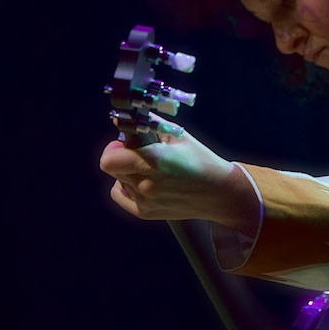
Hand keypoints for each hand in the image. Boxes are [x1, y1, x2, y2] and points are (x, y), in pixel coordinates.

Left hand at [99, 118, 258, 235]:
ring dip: (128, 171)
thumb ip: (150, 124)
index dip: (113, 148)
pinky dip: (126, 187)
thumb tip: (126, 117)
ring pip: (120, 180)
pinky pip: (121, 196)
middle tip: (141, 152)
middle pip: (114, 167)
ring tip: (151, 168)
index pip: (109, 160)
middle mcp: (146, 184)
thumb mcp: (179, 135)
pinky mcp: (145, 213)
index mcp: (154, 162)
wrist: (219, 192)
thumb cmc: (201, 161)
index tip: (124, 142)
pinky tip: (141, 181)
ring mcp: (145, 201)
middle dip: (123, 156)